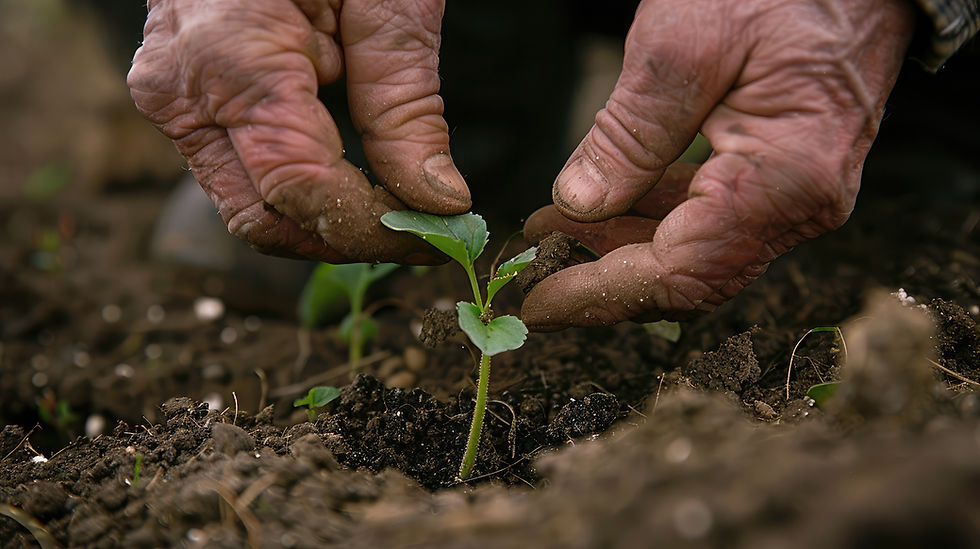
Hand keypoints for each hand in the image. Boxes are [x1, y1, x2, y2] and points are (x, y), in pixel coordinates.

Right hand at [128, 0, 469, 263]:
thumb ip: (406, 106)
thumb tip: (436, 203)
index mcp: (231, 60)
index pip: (302, 192)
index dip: (372, 229)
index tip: (435, 238)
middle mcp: (182, 91)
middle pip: (264, 218)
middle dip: (346, 238)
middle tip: (420, 235)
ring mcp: (173, 98)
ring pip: (248, 204)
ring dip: (324, 220)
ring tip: (396, 207)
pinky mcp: (184, 100)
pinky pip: (240, 169)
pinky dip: (299, 186)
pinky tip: (355, 174)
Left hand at [521, 0, 914, 330]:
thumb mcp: (686, 43)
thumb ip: (630, 133)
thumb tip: (577, 206)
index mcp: (784, 181)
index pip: (680, 273)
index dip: (600, 295)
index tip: (537, 304)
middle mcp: (800, 206)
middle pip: (687, 276)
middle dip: (601, 275)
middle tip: (531, 262)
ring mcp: (795, 196)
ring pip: (693, 251)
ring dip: (618, 245)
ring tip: (550, 229)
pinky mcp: (780, 179)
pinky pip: (709, 219)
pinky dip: (650, 217)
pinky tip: (602, 204)